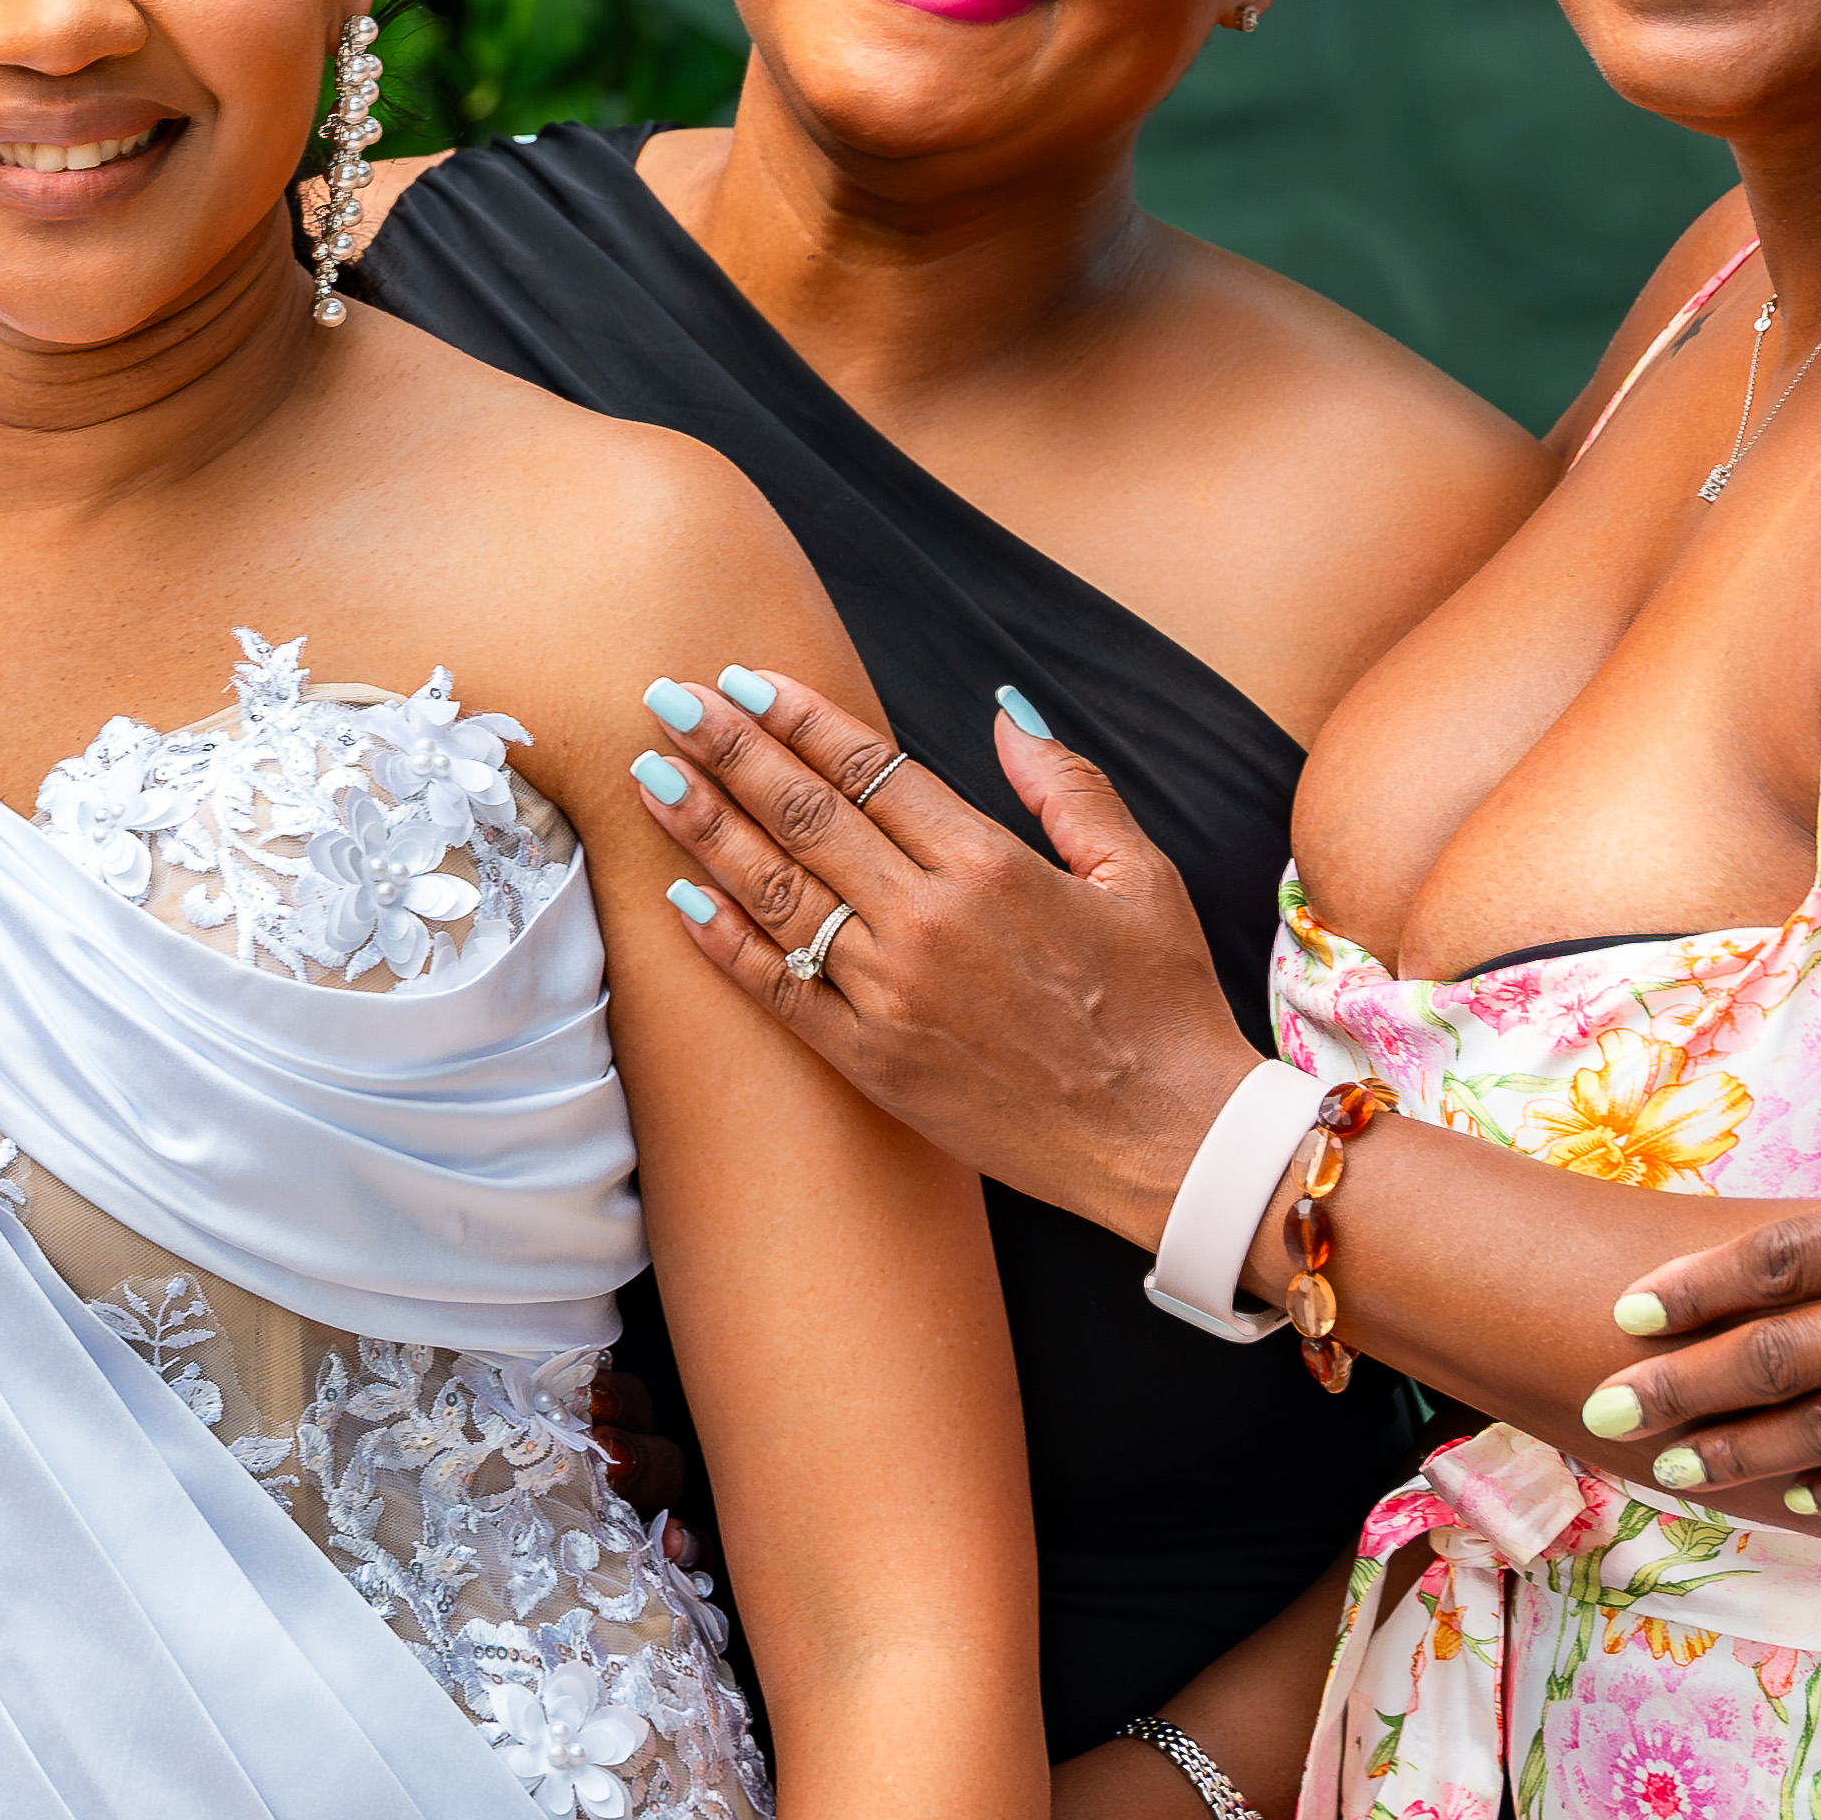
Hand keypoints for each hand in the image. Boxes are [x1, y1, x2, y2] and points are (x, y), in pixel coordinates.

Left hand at [619, 669, 1251, 1248]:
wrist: (1169, 1140)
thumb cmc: (1162, 1005)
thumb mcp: (1138, 874)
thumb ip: (1066, 787)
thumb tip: (1003, 714)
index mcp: (990, 866)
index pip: (868, 769)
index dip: (797, 717)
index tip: (740, 678)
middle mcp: (926, 923)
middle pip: (803, 816)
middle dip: (727, 751)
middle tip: (667, 702)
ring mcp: (889, 998)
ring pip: (776, 894)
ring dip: (706, 830)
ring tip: (651, 778)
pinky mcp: (872, 1065)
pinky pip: (779, 992)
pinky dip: (725, 943)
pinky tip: (679, 896)